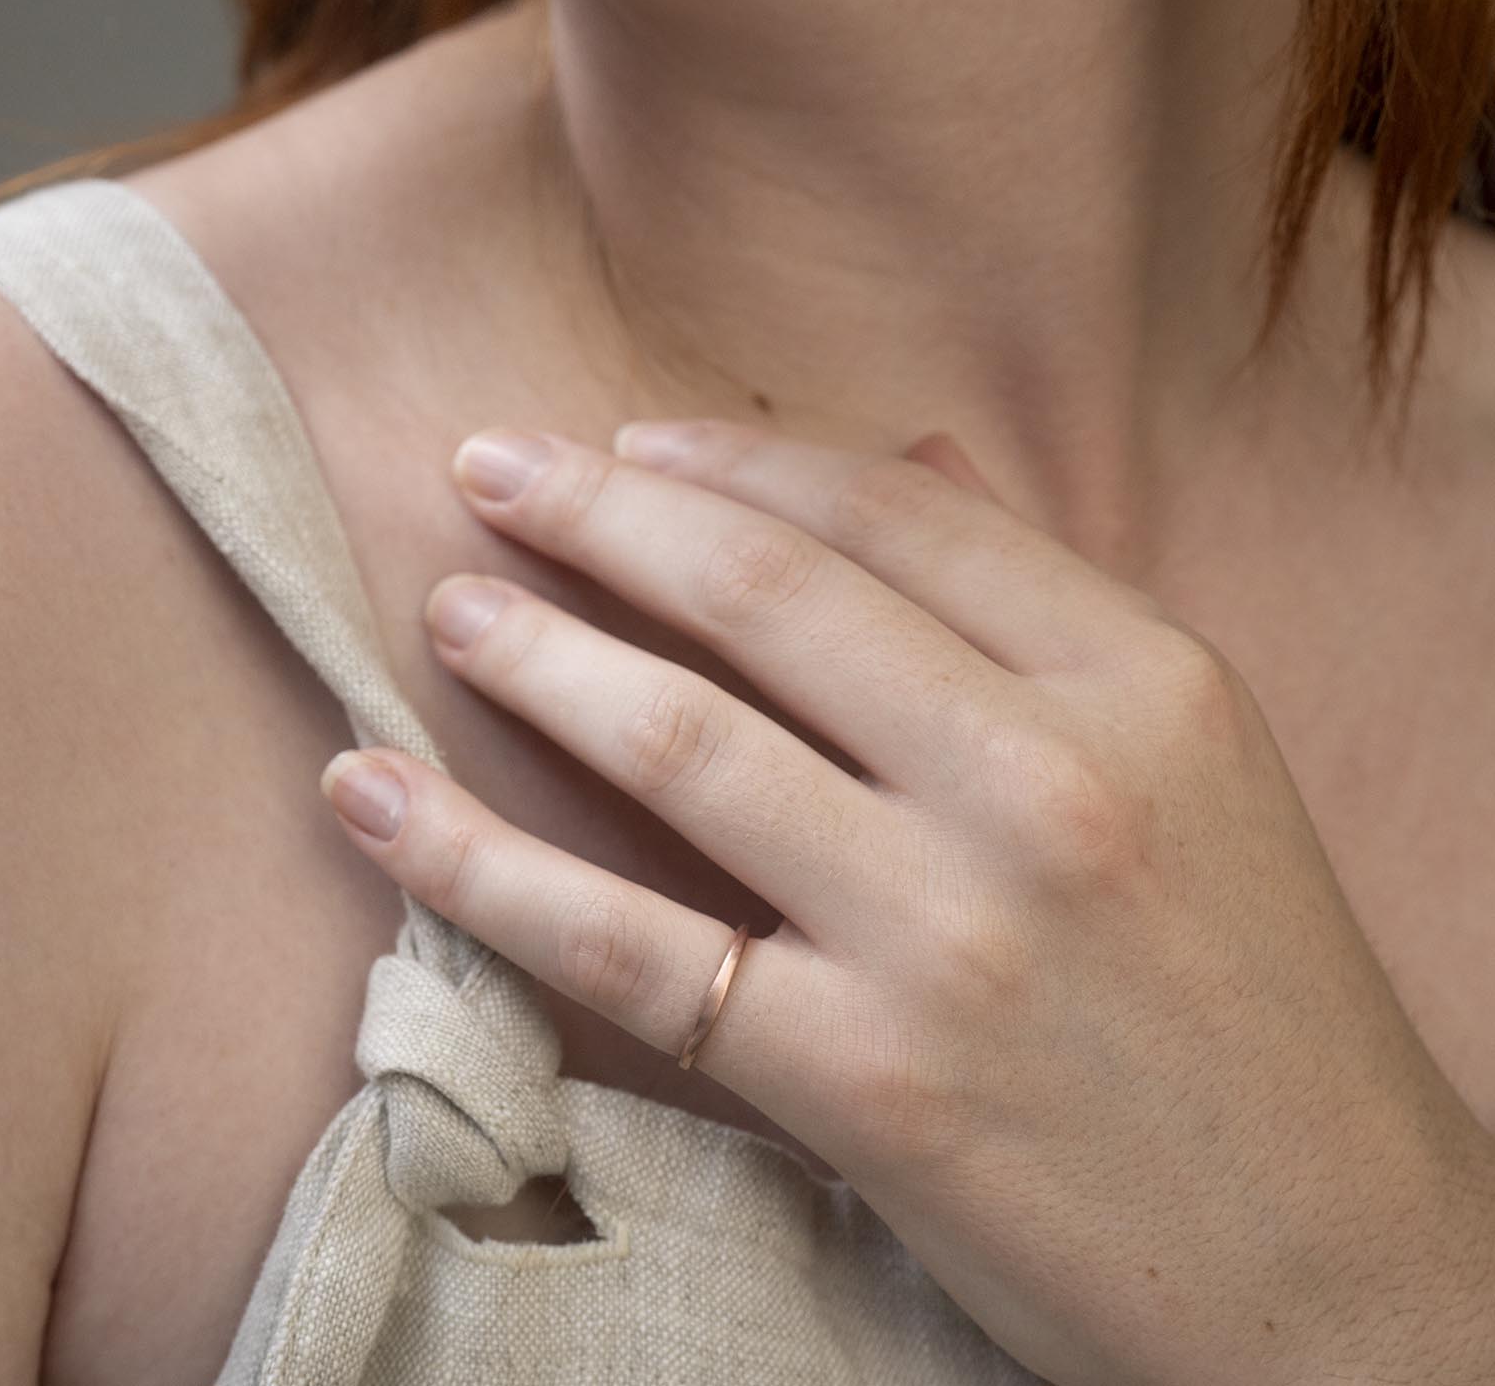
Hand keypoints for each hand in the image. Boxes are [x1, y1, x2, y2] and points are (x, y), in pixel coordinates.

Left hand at [319, 417, 1494, 1385]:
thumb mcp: (1198, 766)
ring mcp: (947, 932)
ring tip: (450, 608)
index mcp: (1143, 685)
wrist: (1337, 1270)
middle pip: (773, 596)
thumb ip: (1045, 604)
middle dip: (604, 511)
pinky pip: (626, 948)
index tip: (633, 442)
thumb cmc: (1261, 1004)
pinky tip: (374, 799)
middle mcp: (1046, 783)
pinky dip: (476, 866)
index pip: (898, 515)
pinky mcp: (861, 1082)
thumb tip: (906, 459)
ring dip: (535, 655)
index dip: (738, 459)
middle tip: (491, 466)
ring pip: (684, 743)